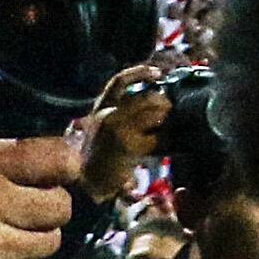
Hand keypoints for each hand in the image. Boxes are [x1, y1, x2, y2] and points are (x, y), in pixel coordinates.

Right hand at [72, 68, 177, 213]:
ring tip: (175, 129)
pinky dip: (167, 141)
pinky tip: (172, 145)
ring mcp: (116, 128)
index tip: (157, 72)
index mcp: (100, 110)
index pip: (118, 82)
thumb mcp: (105, 132)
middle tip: (176, 111)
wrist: (82, 186)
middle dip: (165, 103)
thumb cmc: (97, 161)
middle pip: (145, 98)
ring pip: (154, 114)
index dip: (139, 72)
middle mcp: (106, 115)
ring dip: (169, 121)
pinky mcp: (127, 144)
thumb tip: (156, 106)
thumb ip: (124, 117)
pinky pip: (157, 138)